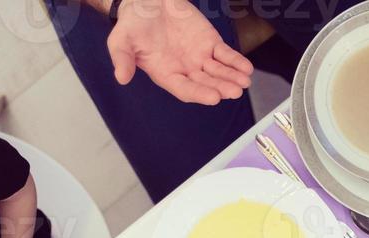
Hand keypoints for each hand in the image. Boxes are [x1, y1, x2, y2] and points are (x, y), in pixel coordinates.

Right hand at [107, 0, 252, 104]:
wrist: (146, 0)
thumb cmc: (133, 23)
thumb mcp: (121, 40)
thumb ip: (122, 59)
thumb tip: (121, 78)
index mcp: (165, 74)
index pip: (185, 88)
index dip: (199, 93)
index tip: (213, 97)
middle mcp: (185, 69)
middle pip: (206, 83)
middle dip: (221, 87)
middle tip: (234, 91)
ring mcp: (199, 57)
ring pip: (218, 71)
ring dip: (232, 77)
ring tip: (244, 82)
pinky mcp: (209, 42)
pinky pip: (225, 54)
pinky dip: (236, 61)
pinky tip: (247, 69)